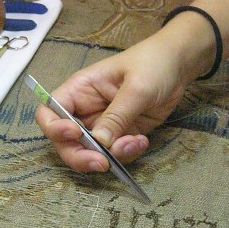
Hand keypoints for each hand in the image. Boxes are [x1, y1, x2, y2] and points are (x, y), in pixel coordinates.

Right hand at [34, 25, 194, 171]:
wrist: (179, 65)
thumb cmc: (153, 64)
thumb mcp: (136, 88)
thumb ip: (117, 116)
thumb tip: (99, 143)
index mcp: (79, 90)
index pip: (49, 113)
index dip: (54, 128)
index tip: (74, 134)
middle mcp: (85, 110)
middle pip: (65, 142)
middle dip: (81, 156)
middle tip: (102, 163)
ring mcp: (102, 125)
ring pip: (90, 153)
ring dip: (111, 156)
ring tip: (135, 143)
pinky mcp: (120, 135)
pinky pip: (115, 154)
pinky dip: (127, 154)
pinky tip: (142, 141)